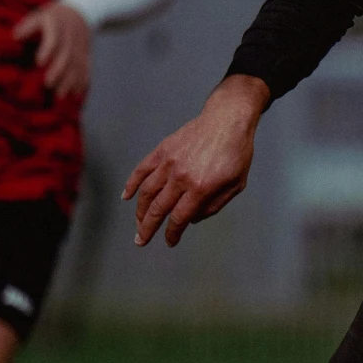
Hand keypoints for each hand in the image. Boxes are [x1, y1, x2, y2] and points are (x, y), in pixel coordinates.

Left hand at [13, 2, 91, 98]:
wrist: (81, 11)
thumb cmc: (53, 16)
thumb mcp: (39, 15)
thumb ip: (27, 26)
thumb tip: (15, 37)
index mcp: (58, 25)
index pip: (54, 38)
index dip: (48, 50)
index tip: (39, 63)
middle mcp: (71, 36)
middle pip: (67, 55)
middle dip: (59, 71)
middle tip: (48, 84)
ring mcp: (80, 46)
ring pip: (77, 65)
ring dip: (70, 81)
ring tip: (59, 96)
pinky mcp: (86, 54)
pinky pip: (86, 68)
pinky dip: (82, 82)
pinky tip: (76, 94)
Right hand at [123, 75, 270, 245]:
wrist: (227, 120)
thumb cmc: (236, 154)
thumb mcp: (236, 185)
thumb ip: (214, 206)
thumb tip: (192, 220)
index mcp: (201, 188)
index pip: (179, 218)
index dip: (172, 234)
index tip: (169, 242)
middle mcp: (181, 177)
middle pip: (158, 210)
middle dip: (147, 228)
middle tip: (141, 240)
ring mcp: (169, 163)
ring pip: (146, 193)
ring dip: (139, 211)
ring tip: (138, 223)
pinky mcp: (162, 151)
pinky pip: (142, 170)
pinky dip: (131, 184)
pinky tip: (126, 197)